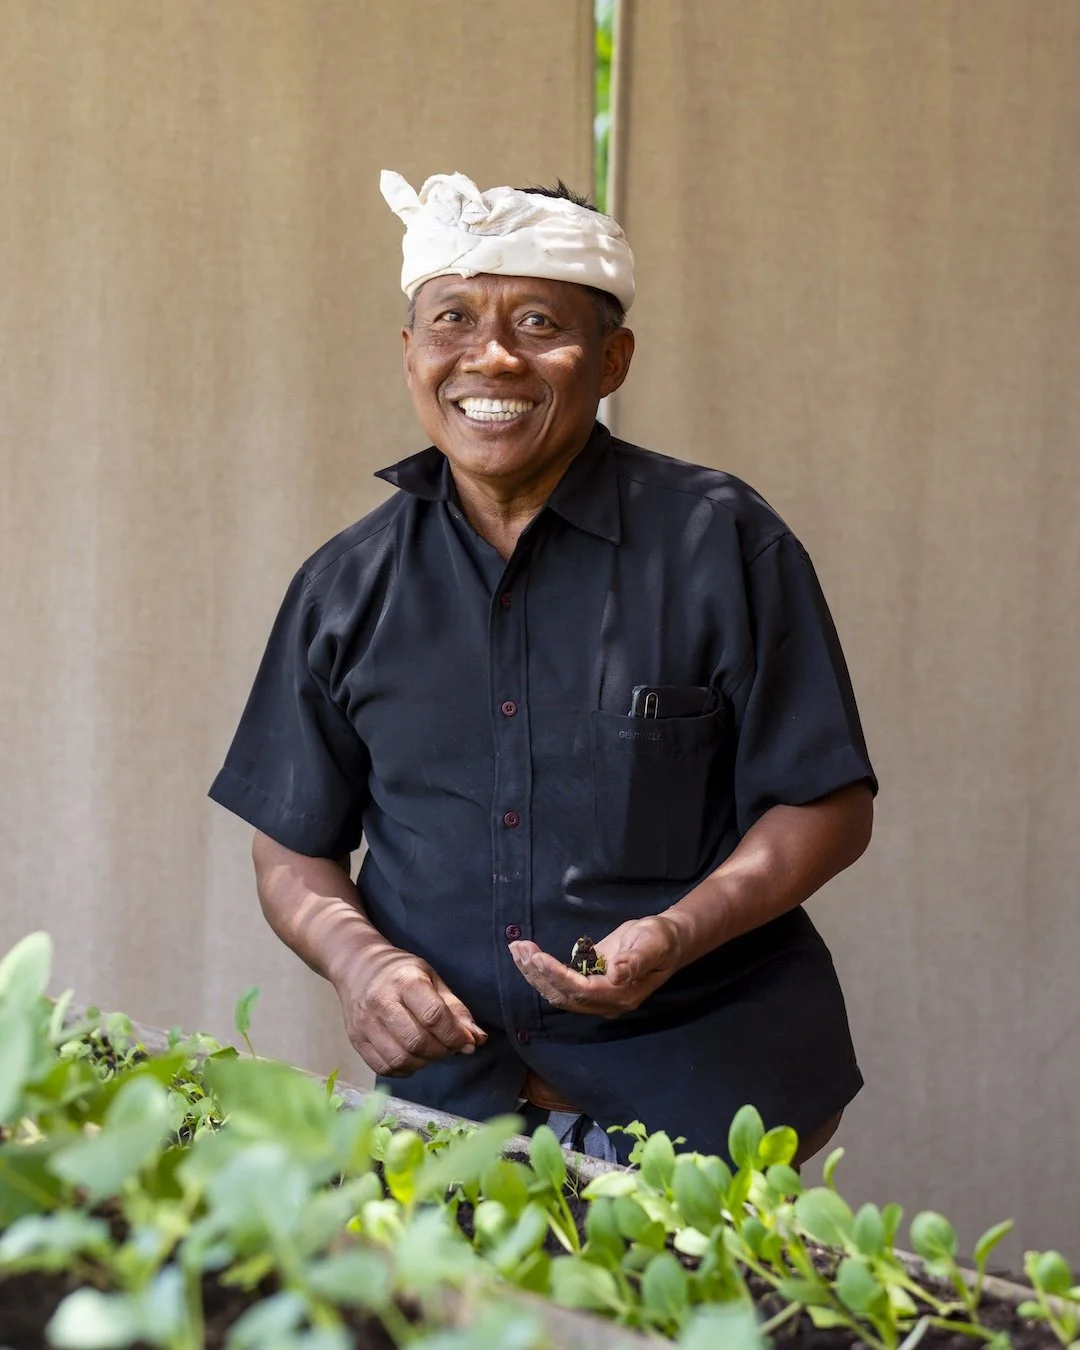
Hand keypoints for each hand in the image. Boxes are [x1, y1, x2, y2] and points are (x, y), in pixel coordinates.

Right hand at [332, 941, 486, 1076]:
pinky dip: (405, 1069)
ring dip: (424, 1062)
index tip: (466, 1041)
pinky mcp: (356, 1040)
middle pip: (417, 1041)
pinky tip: (413, 1057)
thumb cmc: (401, 972)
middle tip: (450, 1046)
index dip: (455, 1034)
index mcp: (404, 981)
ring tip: (432, 1051)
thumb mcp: (432, 978)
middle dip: (442, 1050)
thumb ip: (455, 1008)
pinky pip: (384, 1067)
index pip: (434, 1016)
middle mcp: (381, 1002)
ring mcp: (365, 1024)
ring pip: (400, 1059)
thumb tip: (476, 1039)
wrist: (358, 967)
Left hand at [508, 915, 683, 1018]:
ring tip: (518, 949)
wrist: (666, 941)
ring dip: (534, 973)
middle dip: (538, 974)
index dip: (558, 976)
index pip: (582, 991)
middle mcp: (606, 1001)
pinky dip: (541, 971)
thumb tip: (616, 973)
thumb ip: (636, 959)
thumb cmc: (662, 940)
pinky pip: (560, 983)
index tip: (537, 957)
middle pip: (563, 995)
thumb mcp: (653, 943)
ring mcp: (596, 996)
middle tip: (519, 948)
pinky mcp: (588, 984)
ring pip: (557, 992)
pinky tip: (528, 954)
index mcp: (622, 994)